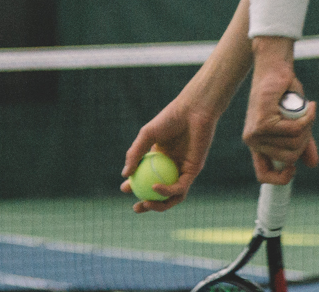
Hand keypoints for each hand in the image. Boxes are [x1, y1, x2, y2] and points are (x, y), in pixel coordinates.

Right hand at [121, 96, 217, 212]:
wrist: (193, 112)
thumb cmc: (170, 119)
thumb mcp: (147, 135)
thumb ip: (135, 154)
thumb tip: (125, 175)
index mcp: (159, 158)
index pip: (146, 177)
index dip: (135, 186)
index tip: (124, 189)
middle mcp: (171, 167)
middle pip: (159, 193)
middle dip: (147, 204)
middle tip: (136, 207)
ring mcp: (183, 170)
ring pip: (172, 196)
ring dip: (159, 205)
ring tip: (145, 203)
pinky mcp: (193, 171)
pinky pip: (180, 187)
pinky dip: (167, 191)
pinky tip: (155, 188)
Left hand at [243, 37, 318, 184]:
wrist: (275, 69)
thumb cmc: (284, 94)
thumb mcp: (295, 123)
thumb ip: (301, 143)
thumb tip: (312, 164)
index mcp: (258, 145)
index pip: (263, 175)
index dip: (281, 178)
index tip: (295, 168)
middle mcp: (253, 141)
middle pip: (289, 158)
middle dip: (305, 142)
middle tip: (307, 122)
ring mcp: (256, 133)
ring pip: (293, 143)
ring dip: (307, 127)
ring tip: (306, 111)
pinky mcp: (262, 122)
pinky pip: (294, 130)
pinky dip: (307, 118)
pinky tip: (309, 107)